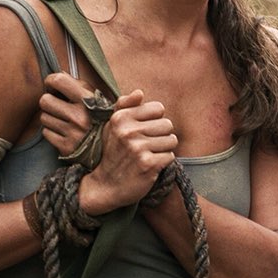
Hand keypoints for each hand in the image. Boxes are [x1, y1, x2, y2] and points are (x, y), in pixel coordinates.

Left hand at [37, 70, 100, 157]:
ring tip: (62, 120)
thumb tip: (60, 73)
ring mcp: (72, 133)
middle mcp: (78, 116)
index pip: (59, 81)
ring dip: (50, 118)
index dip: (51, 80)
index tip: (52, 85)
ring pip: (44, 118)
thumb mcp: (99, 99)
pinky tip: (62, 131)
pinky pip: (46, 133)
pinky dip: (51, 132)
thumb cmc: (102, 119)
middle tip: (56, 105)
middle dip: (48, 102)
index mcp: (87, 100)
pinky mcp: (66, 146)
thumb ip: (80, 85)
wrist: (110, 148)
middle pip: (45, 101)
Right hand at [77, 91, 177, 214]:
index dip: (155, 120)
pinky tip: (150, 166)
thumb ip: (125, 106)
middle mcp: (128, 131)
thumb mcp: (112, 127)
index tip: (144, 131)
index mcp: (121, 118)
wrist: (106, 185)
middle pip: (168, 124)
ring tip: (149, 155)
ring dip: (163, 149)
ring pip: (172, 140)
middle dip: (162, 135)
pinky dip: (163, 162)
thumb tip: (140, 92)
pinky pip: (170, 156)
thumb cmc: (113, 153)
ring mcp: (138, 148)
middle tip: (148, 146)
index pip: (158, 108)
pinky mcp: (148, 164)